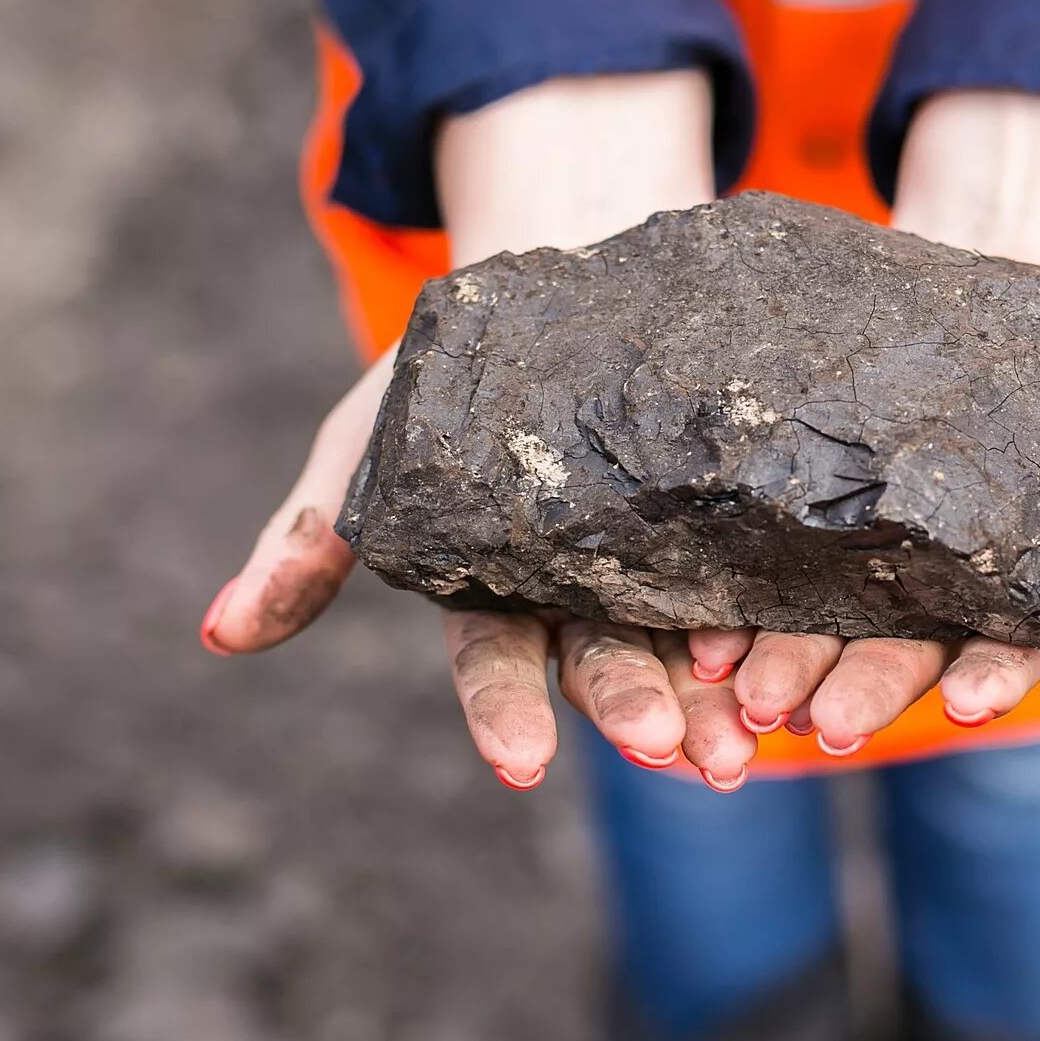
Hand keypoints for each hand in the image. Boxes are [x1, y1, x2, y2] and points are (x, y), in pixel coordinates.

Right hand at [202, 72, 761, 791]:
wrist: (559, 276)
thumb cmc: (443, 371)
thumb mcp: (368, 434)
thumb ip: (309, 535)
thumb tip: (217, 634)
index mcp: (499, 582)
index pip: (497, 660)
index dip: (504, 712)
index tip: (518, 764)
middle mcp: (587, 590)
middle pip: (609, 660)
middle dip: (637, 707)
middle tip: (676, 754)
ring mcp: (665, 562)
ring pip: (694, 644)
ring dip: (720, 699)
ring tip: (752, 744)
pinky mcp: (734, 523)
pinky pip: (764, 577)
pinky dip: (787, 622)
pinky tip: (822, 656)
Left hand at [708, 91, 1039, 754]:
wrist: (1001, 269)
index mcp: (1024, 576)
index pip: (1015, 639)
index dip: (996, 674)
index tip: (968, 706)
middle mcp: (942, 581)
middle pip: (905, 650)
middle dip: (866, 688)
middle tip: (814, 723)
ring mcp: (871, 550)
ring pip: (826, 624)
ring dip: (788, 665)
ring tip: (741, 692)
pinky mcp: (809, 505)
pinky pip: (765, 565)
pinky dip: (734, 606)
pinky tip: (694, 636)